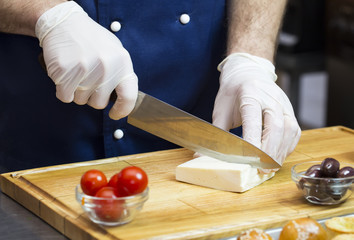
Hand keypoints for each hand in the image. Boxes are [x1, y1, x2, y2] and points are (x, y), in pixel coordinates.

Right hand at [35, 1, 137, 119]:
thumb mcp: (115, 51)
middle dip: (92, 97)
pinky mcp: (64, 71)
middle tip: (88, 81)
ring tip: (77, 73)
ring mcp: (84, 68)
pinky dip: (63, 90)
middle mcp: (105, 67)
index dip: (122, 110)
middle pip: (99, 103)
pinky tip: (66, 75)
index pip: (128, 96)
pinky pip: (65, 96)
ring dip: (77, 92)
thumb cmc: (92, 40)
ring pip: (80, 101)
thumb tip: (124, 99)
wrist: (64, 23)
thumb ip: (121, 74)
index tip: (115, 114)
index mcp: (122, 62)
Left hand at [213, 53, 300, 164]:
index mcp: (250, 94)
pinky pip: (294, 131)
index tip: (248, 158)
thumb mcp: (221, 109)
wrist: (248, 74)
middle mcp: (270, 98)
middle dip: (270, 151)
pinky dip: (287, 147)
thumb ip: (216, 133)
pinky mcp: (290, 111)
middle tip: (261, 169)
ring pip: (289, 130)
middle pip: (276, 126)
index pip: (253, 119)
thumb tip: (200, 156)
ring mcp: (283, 104)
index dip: (252, 140)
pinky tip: (276, 157)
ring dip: (280, 152)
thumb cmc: (232, 93)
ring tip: (269, 167)